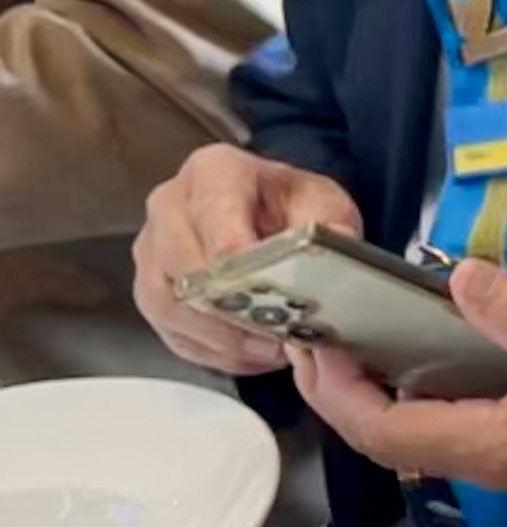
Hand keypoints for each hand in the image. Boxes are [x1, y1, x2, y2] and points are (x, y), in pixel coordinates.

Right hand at [132, 144, 365, 373]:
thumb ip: (329, 224)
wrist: (269, 214)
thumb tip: (333, 248)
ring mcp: (152, 251)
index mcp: (213, 172)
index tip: (259, 286)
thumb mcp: (323, 203)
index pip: (213, 214)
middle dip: (230, 306)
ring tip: (270, 348)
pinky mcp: (152, 290)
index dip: (233, 255)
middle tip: (275, 331)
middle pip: (182, 265)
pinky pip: (171, 331)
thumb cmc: (290, 206)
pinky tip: (252, 354)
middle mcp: (170, 207)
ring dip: (221, 336)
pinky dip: (213, 351)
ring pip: (168, 304)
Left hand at [288, 260, 506, 493]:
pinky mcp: (506, 446)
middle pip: (377, 438)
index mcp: (485, 442)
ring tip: (342, 347)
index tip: (311, 344)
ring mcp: (490, 458)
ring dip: (361, 398)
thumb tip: (463, 275)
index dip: (334, 390)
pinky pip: (429, 430)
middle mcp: (476, 461)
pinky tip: (403, 361)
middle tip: (309, 340)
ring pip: (400, 437)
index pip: (379, 427)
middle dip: (332, 394)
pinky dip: (398, 398)